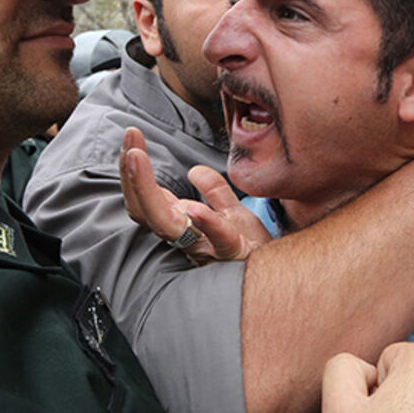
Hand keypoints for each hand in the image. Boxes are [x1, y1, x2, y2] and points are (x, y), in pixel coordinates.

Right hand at [119, 127, 271, 264]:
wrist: (284, 276)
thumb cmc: (251, 248)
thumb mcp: (233, 213)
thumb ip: (215, 193)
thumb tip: (195, 171)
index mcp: (183, 224)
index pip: (148, 197)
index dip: (135, 169)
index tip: (131, 136)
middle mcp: (187, 236)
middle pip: (146, 210)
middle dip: (132, 176)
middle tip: (129, 144)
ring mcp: (207, 247)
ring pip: (167, 225)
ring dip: (147, 191)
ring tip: (138, 158)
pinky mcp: (235, 253)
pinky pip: (218, 240)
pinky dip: (205, 223)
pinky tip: (193, 207)